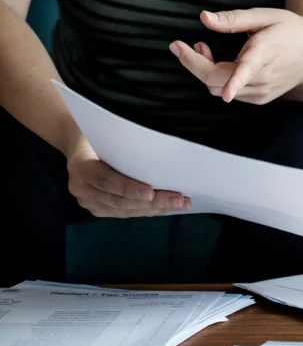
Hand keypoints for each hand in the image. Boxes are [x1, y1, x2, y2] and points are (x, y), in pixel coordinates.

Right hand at [66, 136, 189, 217]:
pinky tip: (165, 207)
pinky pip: (124, 213)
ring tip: (180, 204)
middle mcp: (80, 187)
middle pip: (119, 200)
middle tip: (179, 199)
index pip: (105, 180)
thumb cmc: (100, 134)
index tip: (150, 192)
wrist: (79, 142)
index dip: (128, 188)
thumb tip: (160, 151)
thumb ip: (125, 145)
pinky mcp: (97, 208)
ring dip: (154, 208)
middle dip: (152, 202)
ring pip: (124, 209)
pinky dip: (146, 210)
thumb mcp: (108, 133)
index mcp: (80, 166)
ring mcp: (88, 200)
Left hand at [171, 8, 302, 104]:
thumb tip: (204, 18)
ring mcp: (261, 91)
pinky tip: (220, 62)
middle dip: (193, 64)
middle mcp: (263, 77)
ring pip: (218, 88)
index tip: (227, 92)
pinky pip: (227, 92)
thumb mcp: (266, 16)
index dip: (235, 81)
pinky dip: (216, 78)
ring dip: (203, 69)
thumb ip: (233, 19)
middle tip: (180, 46)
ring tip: (203, 47)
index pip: (248, 70)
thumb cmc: (292, 31)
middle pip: (217, 81)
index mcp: (266, 52)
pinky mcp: (259, 99)